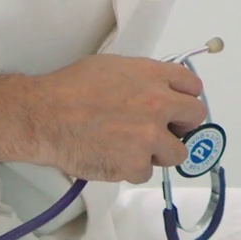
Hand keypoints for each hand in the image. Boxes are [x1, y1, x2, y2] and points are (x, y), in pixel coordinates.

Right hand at [27, 55, 208, 182]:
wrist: (45, 116)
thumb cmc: (70, 89)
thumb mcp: (113, 67)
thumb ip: (143, 78)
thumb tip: (158, 89)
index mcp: (153, 76)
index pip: (193, 86)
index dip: (185, 98)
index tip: (179, 108)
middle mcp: (159, 104)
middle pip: (195, 118)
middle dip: (182, 126)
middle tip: (164, 131)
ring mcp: (150, 136)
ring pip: (177, 153)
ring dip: (159, 153)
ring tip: (132, 147)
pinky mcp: (136, 164)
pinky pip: (147, 172)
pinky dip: (132, 169)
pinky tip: (113, 157)